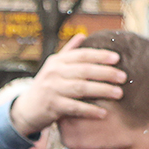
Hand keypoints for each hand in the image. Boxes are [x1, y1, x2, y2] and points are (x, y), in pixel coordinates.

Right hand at [8, 35, 127, 136]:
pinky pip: (75, 107)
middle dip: (106, 73)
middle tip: (123, 77)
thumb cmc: (45, 86)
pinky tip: (104, 113)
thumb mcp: (53, 67)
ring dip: (102, 90)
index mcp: (56, 61)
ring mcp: (52, 89)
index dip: (100, 55)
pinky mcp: (52, 107)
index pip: (81, 55)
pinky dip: (90, 110)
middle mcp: (53, 73)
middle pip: (84, 71)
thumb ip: (68, 52)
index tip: (117, 58)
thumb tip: (83, 35)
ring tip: (119, 93)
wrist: (26, 110)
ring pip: (81, 88)